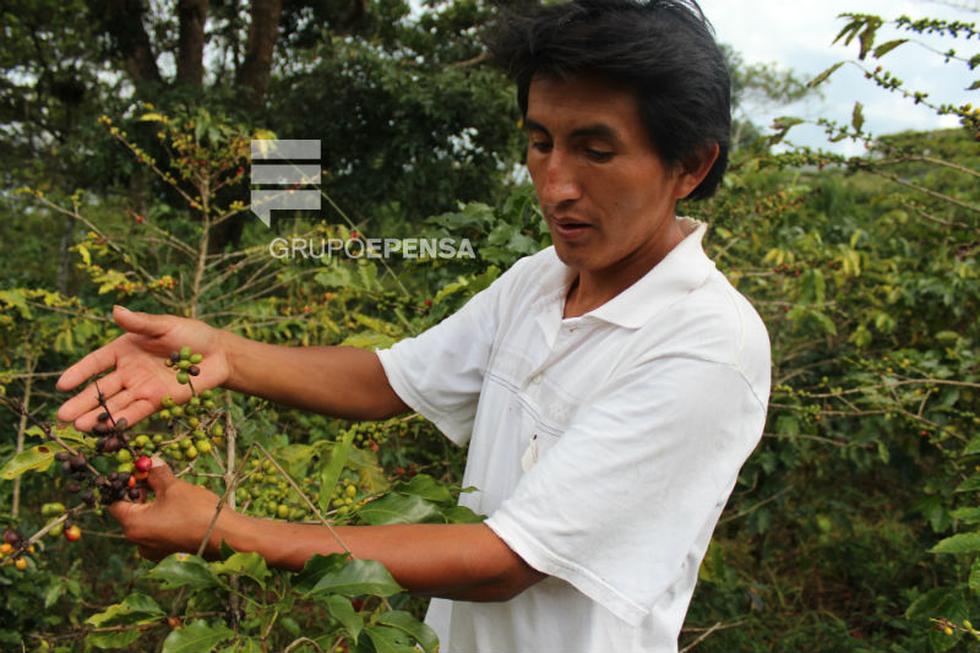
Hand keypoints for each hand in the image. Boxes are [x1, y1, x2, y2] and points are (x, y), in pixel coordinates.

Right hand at [56, 306, 231, 431]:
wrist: (218, 353)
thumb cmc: (191, 334)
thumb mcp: (165, 325)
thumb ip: (141, 323)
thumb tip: (116, 310)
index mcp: (125, 349)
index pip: (96, 362)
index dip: (79, 372)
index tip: (62, 385)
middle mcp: (129, 371)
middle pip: (101, 388)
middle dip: (82, 402)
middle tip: (62, 416)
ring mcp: (142, 387)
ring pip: (116, 403)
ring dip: (98, 416)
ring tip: (78, 427)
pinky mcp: (159, 401)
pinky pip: (137, 412)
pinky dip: (123, 421)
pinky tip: (107, 431)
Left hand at [108, 458, 239, 559]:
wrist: (226, 537)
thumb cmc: (197, 511)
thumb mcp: (174, 486)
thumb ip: (157, 474)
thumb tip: (150, 461)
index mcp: (133, 526)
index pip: (115, 503)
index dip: (124, 485)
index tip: (138, 473)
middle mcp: (138, 542)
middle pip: (130, 513)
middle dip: (141, 494)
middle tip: (154, 478)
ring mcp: (153, 551)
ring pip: (146, 523)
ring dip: (153, 506)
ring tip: (170, 492)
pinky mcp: (167, 554)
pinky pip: (158, 532)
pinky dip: (163, 519)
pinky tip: (179, 509)